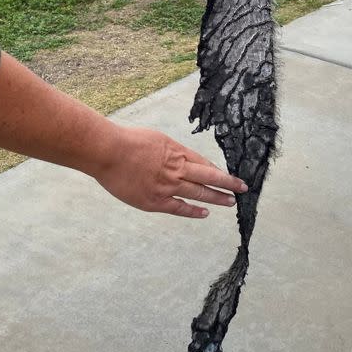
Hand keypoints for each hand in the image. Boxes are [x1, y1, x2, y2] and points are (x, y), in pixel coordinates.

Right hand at [94, 123, 247, 217]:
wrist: (108, 152)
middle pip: (210, 177)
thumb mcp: (157, 139)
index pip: (205, 163)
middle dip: (229, 183)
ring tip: (231, 202)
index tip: (228, 176)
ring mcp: (167, 187)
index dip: (218, 170)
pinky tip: (205, 213)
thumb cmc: (129, 141)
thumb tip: (181, 158)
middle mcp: (177, 170)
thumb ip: (171, 151)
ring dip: (218, 198)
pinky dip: (194, 211)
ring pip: (199, 193)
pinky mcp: (154, 201)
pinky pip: (179, 208)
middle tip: (243, 188)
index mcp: (177, 152)